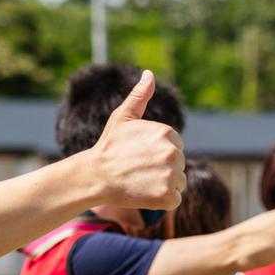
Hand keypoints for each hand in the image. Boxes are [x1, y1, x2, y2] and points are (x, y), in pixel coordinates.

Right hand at [89, 71, 184, 210]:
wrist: (95, 176)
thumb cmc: (109, 147)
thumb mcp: (123, 117)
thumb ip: (140, 96)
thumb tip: (149, 74)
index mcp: (167, 133)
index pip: (175, 148)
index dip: (158, 155)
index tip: (140, 157)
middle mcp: (173, 153)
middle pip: (179, 166)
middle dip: (162, 170)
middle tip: (138, 171)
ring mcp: (171, 175)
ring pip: (179, 183)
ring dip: (163, 186)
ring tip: (141, 182)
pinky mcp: (167, 196)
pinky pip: (175, 200)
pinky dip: (162, 201)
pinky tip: (144, 194)